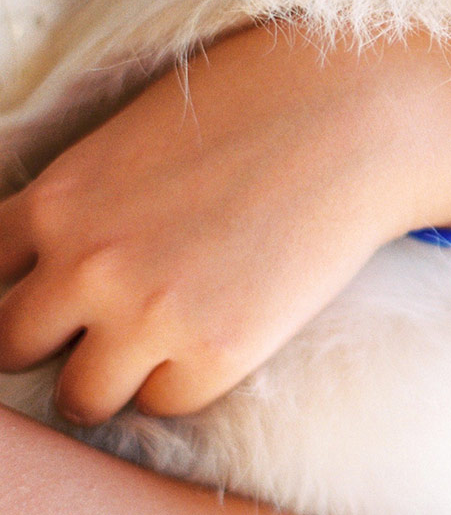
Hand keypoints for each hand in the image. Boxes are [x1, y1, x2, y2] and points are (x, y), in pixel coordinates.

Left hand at [0, 22, 450, 423]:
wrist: (353, 118)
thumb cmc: (250, 111)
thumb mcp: (128, 144)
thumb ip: (78, 203)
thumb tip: (55, 261)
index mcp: (55, 201)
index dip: (17, 291)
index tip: (50, 295)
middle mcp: (84, 264)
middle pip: (11, 347)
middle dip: (54, 340)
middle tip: (102, 324)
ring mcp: (146, 314)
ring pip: (80, 397)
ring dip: (111, 378)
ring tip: (160, 342)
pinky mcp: (215, 352)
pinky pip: (166, 404)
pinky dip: (185, 382)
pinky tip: (222, 330)